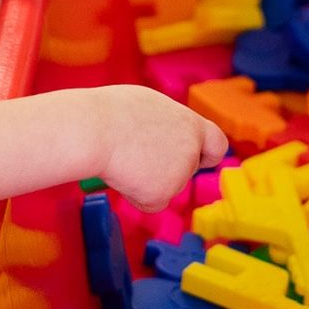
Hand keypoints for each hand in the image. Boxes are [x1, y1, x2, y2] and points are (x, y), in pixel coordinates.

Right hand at [92, 85, 227, 211]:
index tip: (196, 155)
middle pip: (188, 167)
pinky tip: (121, 176)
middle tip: (140, 154)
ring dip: (148, 179)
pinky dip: (136, 195)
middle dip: (169, 167)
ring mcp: (178, 175)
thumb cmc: (110, 112)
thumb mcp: (149, 106)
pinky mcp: (161, 195)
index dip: (206, 152)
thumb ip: (167, 125)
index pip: (217, 144)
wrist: (91, 130)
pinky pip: (150, 202)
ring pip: (167, 186)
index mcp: (190, 124)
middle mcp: (190, 150)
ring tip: (123, 157)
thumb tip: (164, 139)